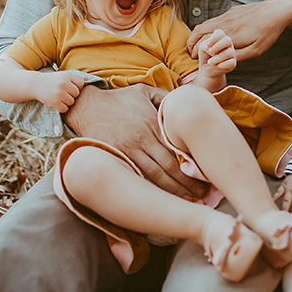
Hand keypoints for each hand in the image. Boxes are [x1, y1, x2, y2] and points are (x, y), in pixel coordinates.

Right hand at [34, 71, 86, 112]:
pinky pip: (65, 108)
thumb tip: (87, 79)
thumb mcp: (64, 75)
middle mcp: (63, 84)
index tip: (69, 86)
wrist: (36, 84)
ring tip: (60, 96)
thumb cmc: (53, 80)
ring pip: (71, 102)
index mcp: (67, 76)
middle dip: (71, 94)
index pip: (81, 84)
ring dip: (67, 101)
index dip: (76, 86)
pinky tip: (57, 102)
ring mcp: (59, 93)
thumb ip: (76, 77)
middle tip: (63, 92)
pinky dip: (62, 107)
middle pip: (76, 94)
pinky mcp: (54, 102)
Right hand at [63, 83, 207, 200]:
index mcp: (154, 123)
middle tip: (202, 194)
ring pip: (154, 177)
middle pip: (169, 168)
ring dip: (172, 191)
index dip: (193, 165)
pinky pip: (136, 178)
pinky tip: (161, 198)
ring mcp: (128, 151)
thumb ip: (166, 98)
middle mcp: (142, 138)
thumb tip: (185, 104)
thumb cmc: (118, 99)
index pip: (178, 149)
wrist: (85, 106)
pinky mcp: (116, 159)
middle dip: (187, 184)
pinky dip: (149, 189)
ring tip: (187, 200)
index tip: (206, 176)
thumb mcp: (145, 91)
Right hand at [186, 0, 291, 61]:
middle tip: (190, 52)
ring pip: (206, 24)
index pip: (205, 42)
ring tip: (197, 44)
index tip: (193, 58)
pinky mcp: (232, 11)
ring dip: (198, 34)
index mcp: (229, 35)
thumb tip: (220, 62)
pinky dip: (207, 28)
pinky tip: (211, 35)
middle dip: (192, 42)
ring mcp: (228, 15)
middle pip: (200, 30)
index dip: (195, 50)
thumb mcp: (255, 50)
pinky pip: (215, 20)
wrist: (276, 11)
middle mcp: (225, 24)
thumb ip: (237, 56)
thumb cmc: (268, 33)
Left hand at [194, 29, 236, 79]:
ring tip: (209, 62)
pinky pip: (230, 63)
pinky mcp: (233, 63)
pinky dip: (221, 65)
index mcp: (221, 38)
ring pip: (228, 53)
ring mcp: (232, 53)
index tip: (207, 44)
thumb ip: (206, 45)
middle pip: (227, 40)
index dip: (214, 38)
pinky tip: (217, 66)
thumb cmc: (206, 55)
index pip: (220, 33)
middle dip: (217, 46)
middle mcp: (228, 44)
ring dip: (217, 58)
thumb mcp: (202, 48)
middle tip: (210, 52)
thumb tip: (213, 51)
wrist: (207, 69)